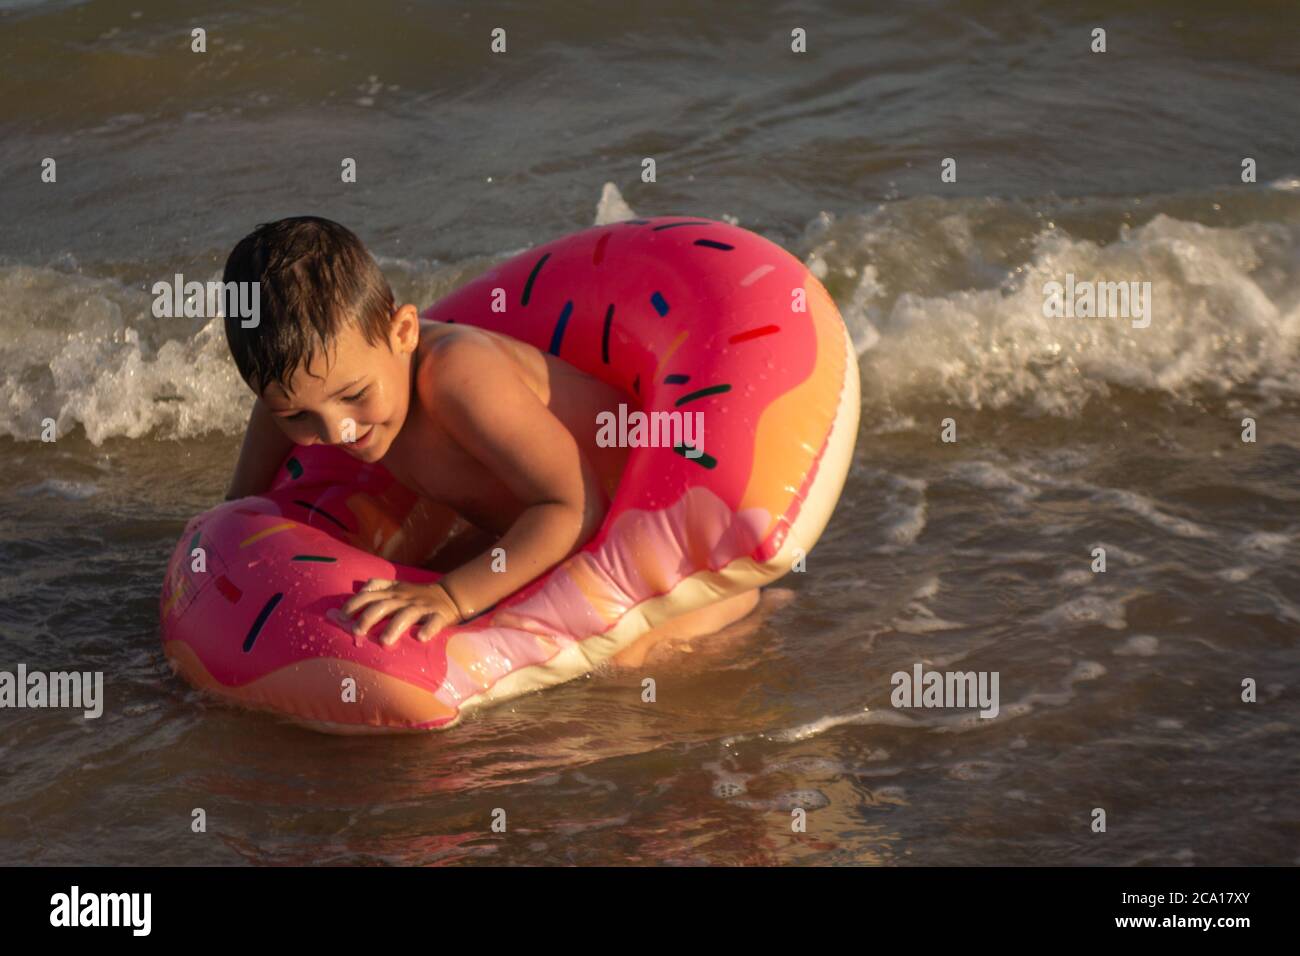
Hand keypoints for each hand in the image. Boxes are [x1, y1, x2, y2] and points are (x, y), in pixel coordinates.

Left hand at [342, 579, 462, 647]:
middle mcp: (404, 598)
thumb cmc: (415, 596)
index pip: (369, 593)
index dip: (354, 603)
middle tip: (357, 631)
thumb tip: (346, 603)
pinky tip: (421, 638)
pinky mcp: (439, 615)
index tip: (342, 616)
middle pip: (384, 605)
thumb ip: (374, 592)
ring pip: (407, 614)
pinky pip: (434, 621)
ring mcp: (422, 606)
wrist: (449, 596)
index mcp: (393, 591)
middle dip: (368, 617)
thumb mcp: (394, 588)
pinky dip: (428, 628)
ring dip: (394, 626)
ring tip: (384, 641)